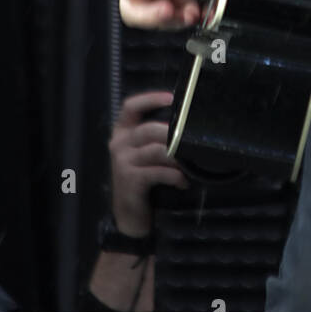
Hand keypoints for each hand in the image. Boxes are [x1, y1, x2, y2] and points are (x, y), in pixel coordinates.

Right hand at [108, 91, 188, 237]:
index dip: (150, 99)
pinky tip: (184, 182)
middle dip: (173, 133)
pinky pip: (158, 172)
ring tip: (190, 163)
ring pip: (156, 150)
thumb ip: (156, 137)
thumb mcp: (145, 153)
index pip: (131, 106)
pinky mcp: (130, 180)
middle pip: (148, 129)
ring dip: (177, 157)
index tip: (172, 97)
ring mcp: (122, 162)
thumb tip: (186, 122)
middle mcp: (119, 143)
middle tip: (191, 138)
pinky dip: (175, 176)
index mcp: (122, 131)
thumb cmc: (142, 177)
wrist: (129, 214)